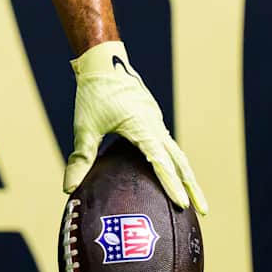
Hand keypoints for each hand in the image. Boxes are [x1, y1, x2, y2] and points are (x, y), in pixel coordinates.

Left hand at [65, 41, 206, 211]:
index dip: (172, 185)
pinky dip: (175, 161)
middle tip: (202, 211)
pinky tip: (170, 172)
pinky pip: (167, 143)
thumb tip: (69, 189)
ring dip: (186, 175)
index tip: (183, 205)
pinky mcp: (151, 117)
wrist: (104, 59)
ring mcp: (155, 120)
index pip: (161, 162)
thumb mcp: (85, 126)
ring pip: (177, 152)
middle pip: (180, 161)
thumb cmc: (94, 92)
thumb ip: (81, 157)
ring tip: (193, 198)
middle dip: (192, 186)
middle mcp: (155, 125)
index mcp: (142, 127)